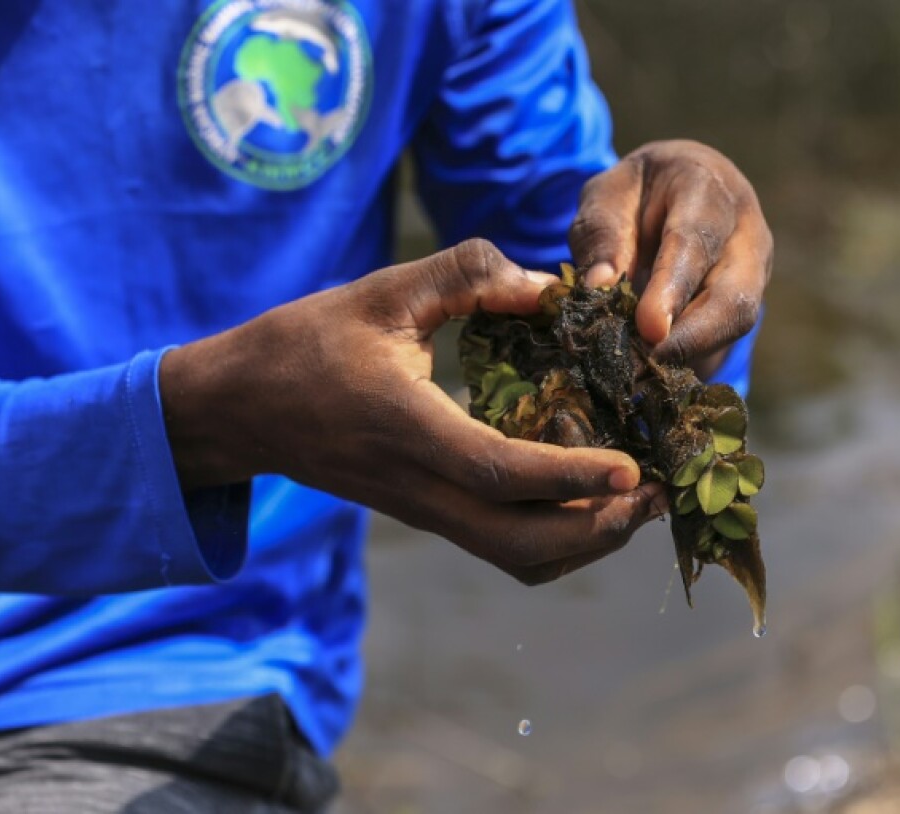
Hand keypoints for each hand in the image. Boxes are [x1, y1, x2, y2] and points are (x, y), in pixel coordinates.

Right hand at [160, 240, 667, 583]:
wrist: (242, 408)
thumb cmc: (307, 343)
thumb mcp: (381, 291)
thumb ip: (465, 275)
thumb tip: (548, 284)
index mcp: (407, 427)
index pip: (499, 473)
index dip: (571, 476)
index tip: (632, 467)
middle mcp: (418, 485)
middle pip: (519, 543)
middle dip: (598, 530)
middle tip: (657, 493)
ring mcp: (421, 509)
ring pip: (513, 557)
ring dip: (582, 542)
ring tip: (637, 502)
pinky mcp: (424, 513)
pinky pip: (498, 547)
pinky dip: (553, 541)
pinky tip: (586, 502)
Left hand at [569, 140, 772, 366]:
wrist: (673, 190)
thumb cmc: (635, 194)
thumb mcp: (606, 198)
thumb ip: (602, 236)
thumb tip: (597, 288)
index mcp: (706, 188)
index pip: (695, 241)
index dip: (672, 288)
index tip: (648, 329)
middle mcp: (745, 230)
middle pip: (734, 294)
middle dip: (691, 337)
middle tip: (641, 366)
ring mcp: (754, 269)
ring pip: (735, 322)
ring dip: (688, 352)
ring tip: (638, 372)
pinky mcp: (747, 301)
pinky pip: (724, 337)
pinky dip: (688, 356)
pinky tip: (651, 370)